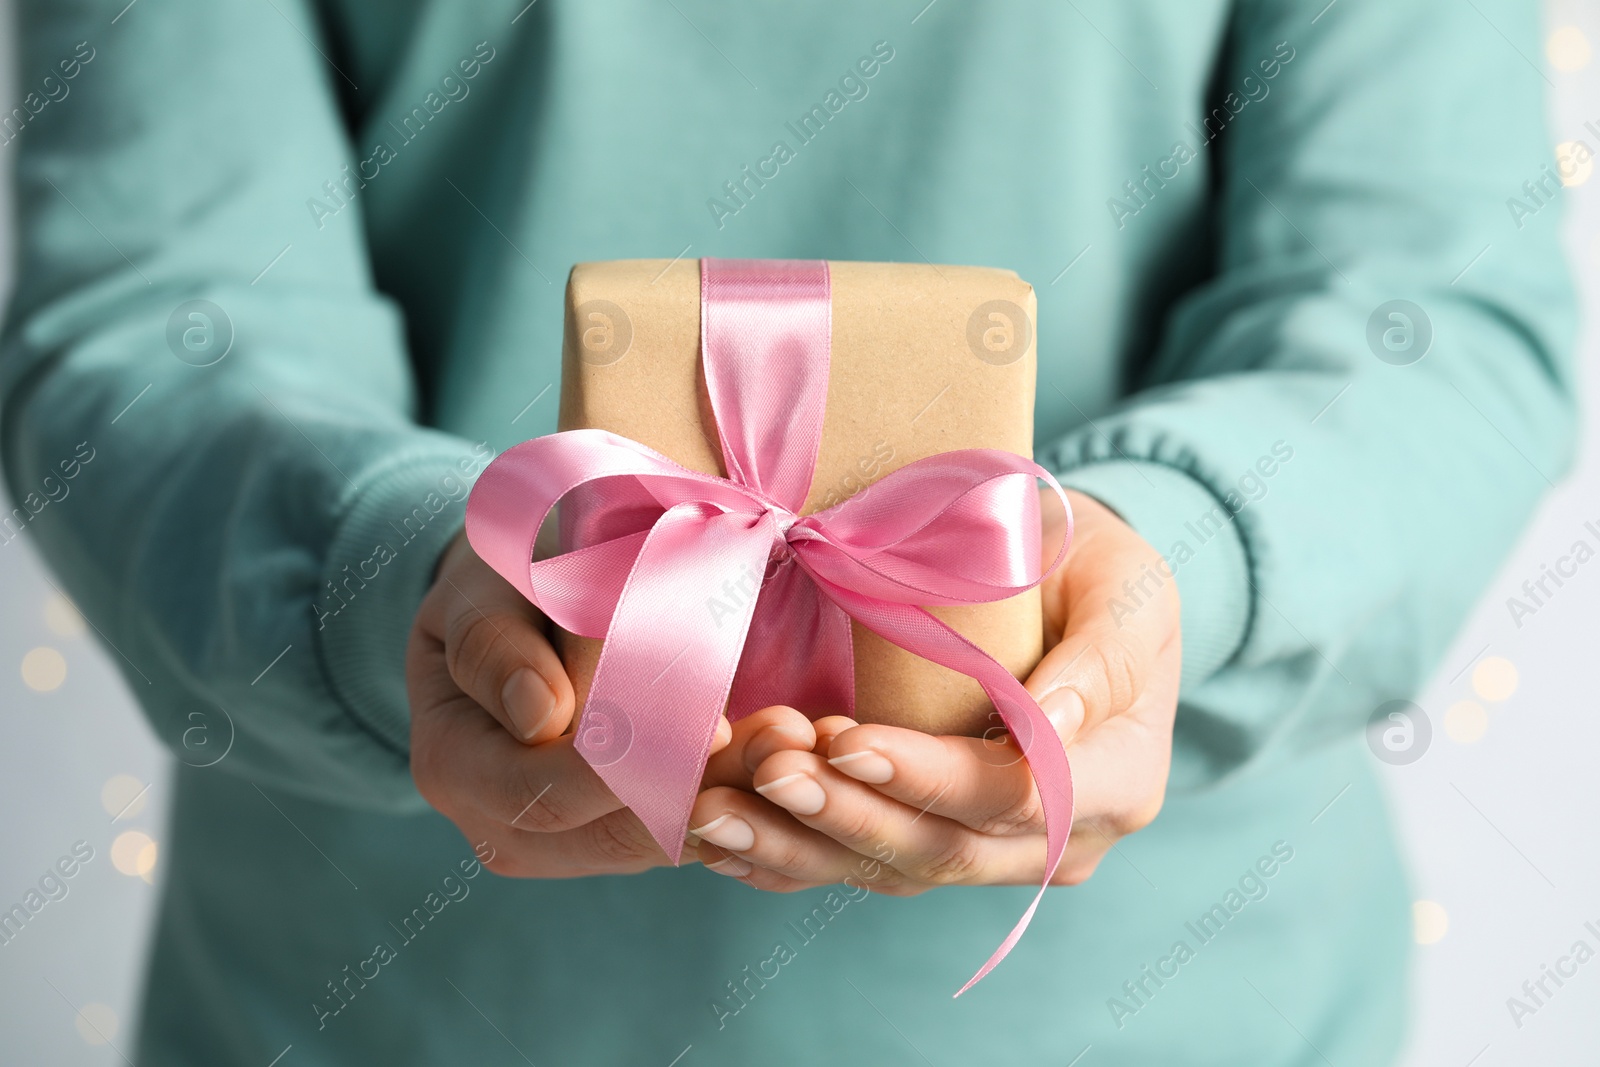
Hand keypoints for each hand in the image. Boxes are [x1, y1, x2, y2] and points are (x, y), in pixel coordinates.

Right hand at [408, 530, 816, 876]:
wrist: (524, 595)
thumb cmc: (501, 576)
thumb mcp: (481, 584)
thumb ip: (496, 641)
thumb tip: (537, 715)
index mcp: (452, 766)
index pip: (536, 790)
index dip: (620, 767)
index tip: (705, 728)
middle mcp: (504, 827)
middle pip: (613, 832)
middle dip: (706, 786)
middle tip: (786, 734)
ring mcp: (569, 843)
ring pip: (664, 840)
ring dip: (740, 795)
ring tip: (804, 738)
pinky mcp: (627, 833)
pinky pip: (690, 831)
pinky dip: (744, 798)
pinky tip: (798, 754)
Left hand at [686, 490, 1180, 892]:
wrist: (1068, 587)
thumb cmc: (1098, 572)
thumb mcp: (1128, 587)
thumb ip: (1103, 657)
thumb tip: (1050, 726)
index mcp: (1118, 783)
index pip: (1015, 798)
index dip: (927, 777)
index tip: (845, 738)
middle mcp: (1053, 841)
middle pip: (940, 850)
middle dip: (845, 814)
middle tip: (765, 768)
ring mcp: (986, 851)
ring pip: (885, 871)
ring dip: (795, 844)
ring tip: (714, 807)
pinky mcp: (925, 841)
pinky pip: (851, 867)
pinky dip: (781, 856)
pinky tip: (715, 834)